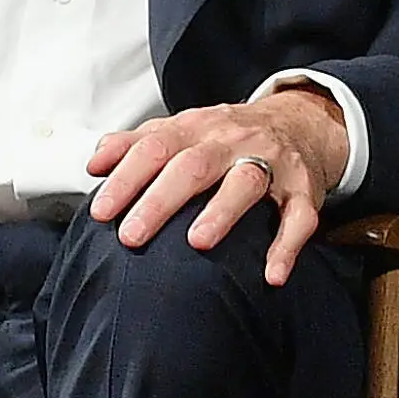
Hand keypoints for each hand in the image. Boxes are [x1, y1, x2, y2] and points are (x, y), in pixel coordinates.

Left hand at [84, 87, 348, 284]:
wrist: (300, 123)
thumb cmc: (227, 137)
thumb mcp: (183, 130)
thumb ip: (137, 144)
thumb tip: (95, 163)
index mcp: (197, 128)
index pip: (155, 147)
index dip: (126, 178)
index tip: (101, 211)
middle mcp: (232, 140)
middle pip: (194, 165)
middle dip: (160, 200)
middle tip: (132, 235)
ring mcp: (271, 163)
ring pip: (247, 181)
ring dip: (222, 211)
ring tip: (197, 243)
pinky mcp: (303, 190)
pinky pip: (299, 218)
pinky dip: (287, 246)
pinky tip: (271, 274)